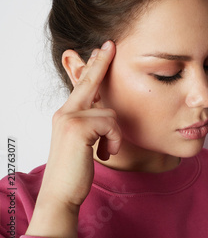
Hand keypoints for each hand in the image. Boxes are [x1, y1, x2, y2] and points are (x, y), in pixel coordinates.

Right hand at [26, 41, 121, 237]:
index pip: (83, 85)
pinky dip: (115, 140)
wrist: (62, 192)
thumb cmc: (76, 168)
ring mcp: (69, 118)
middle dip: (101, 63)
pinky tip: (106, 153)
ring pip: (110, 112)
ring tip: (106, 149)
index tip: (103, 49)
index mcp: (67, 114)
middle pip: (89, 81)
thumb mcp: (84, 141)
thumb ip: (92, 123)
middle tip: (110, 45)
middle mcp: (65, 112)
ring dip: (115, 135)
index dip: (94, 66)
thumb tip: (104, 108)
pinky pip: (111, 124)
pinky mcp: (77, 128)